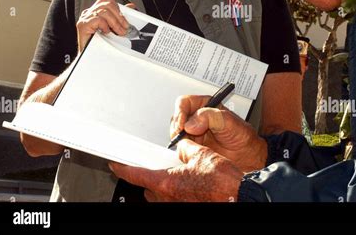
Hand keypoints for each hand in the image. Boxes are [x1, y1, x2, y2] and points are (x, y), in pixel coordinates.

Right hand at [76, 0, 135, 51]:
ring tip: (119, 32)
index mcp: (96, 11)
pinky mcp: (83, 25)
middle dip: (119, 17)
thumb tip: (131, 6)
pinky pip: (97, 19)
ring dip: (115, 23)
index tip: (123, 19)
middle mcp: (90, 12)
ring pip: (104, 11)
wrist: (93, 57)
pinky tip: (106, 33)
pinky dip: (105, 26)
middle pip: (107, 4)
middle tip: (125, 28)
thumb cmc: (103, 43)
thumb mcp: (115, 27)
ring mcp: (85, 18)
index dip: (117, 7)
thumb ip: (120, 16)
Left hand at [109, 139, 243, 201]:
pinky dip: (177, 191)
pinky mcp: (187, 208)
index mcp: (167, 182)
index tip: (116, 164)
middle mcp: (168, 198)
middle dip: (151, 175)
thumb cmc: (223, 182)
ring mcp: (177, 206)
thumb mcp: (202, 154)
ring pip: (161, 195)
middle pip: (148, 187)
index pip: (136, 174)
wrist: (239, 196)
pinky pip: (175, 199)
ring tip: (179, 174)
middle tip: (159, 165)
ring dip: (165, 184)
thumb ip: (186, 148)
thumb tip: (182, 147)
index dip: (123, 168)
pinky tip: (191, 183)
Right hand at [170, 95, 267, 171]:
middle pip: (176, 118)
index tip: (182, 125)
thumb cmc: (242, 136)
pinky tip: (194, 152)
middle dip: (178, 128)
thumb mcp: (229, 122)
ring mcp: (193, 132)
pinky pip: (180, 147)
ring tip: (193, 145)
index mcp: (205, 105)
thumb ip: (209, 117)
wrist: (247, 156)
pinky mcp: (192, 146)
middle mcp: (197, 117)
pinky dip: (184, 150)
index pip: (184, 102)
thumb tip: (190, 124)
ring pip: (176, 133)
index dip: (180, 112)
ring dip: (181, 140)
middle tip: (184, 138)